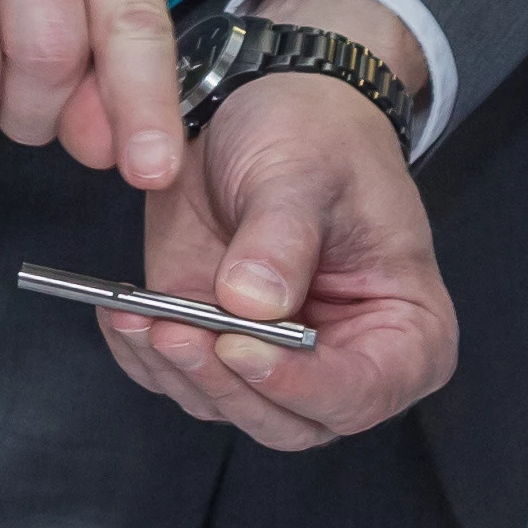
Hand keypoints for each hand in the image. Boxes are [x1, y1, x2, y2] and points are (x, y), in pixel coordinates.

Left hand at [100, 0, 454, 447]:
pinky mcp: (215, 344)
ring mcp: (275, 360)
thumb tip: (251, 303)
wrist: (264, 106)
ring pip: (227, 407)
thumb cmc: (316, 136)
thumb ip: (282, 237)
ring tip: (139, 316)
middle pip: (289, 421)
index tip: (239, 346)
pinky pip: (177, 379)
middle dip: (226, 385)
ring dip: (177, 372)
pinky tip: (121, 316)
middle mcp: (344, 363)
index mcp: (405, 333)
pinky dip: (143, 358)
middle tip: (175, 331)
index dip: (300, 382)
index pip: (361, 391)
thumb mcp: (304, 171)